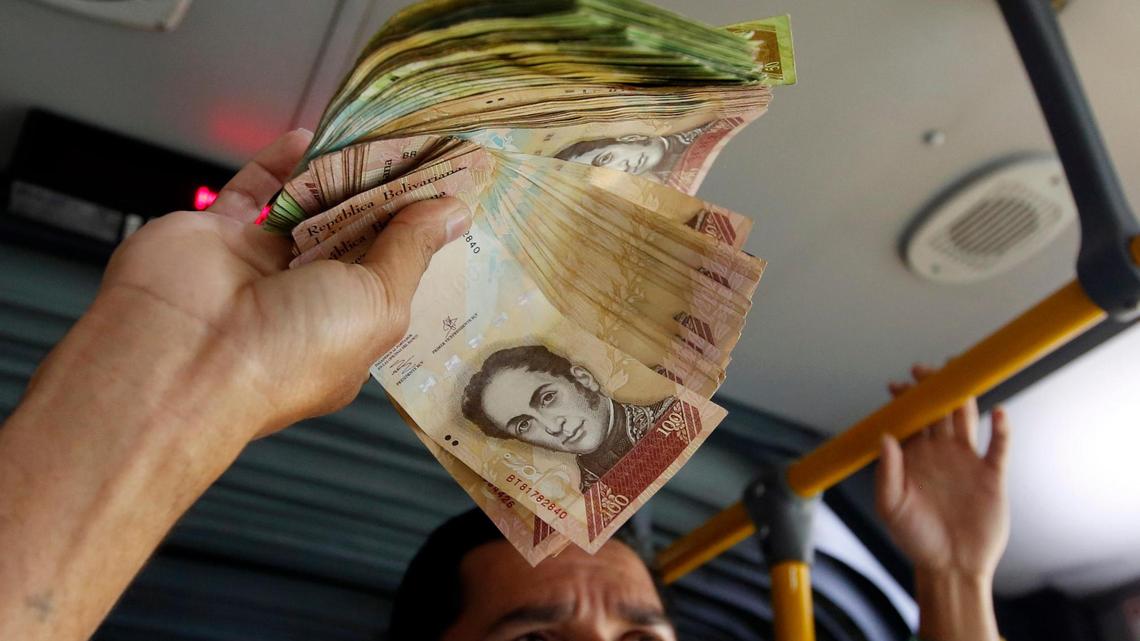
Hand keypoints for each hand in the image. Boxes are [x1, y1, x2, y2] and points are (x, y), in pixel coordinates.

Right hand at [96, 129, 471, 435]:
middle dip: (382, 199)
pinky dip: (280, 163)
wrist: (180, 356)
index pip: (393, 275)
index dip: (418, 236)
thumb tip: (450, 215)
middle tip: (415, 153)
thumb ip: (411, 251)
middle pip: (354, 236)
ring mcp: (260, 268)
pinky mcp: (218, 236)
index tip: (446, 193)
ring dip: (337, 176)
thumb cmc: (285, 355)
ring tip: (373, 140)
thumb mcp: (378, 304)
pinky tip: (310, 140)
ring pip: (308, 208)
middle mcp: (305, 302)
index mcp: (350, 332)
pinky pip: (254, 190)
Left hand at [875, 364, 1010, 640]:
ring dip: (963, 397)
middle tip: (925, 370)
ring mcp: (967, 461)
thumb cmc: (916, 538)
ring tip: (959, 376)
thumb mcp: (891, 506)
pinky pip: (999, 446)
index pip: (910, 419)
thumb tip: (885, 436)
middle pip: (938, 411)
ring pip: (966, 419)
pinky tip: (999, 414)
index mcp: (914, 457)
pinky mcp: (992, 475)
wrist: (950, 566)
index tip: (898, 385)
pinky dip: (1002, 429)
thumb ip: (887, 472)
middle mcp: (940, 453)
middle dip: (933, 388)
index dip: (905, 400)